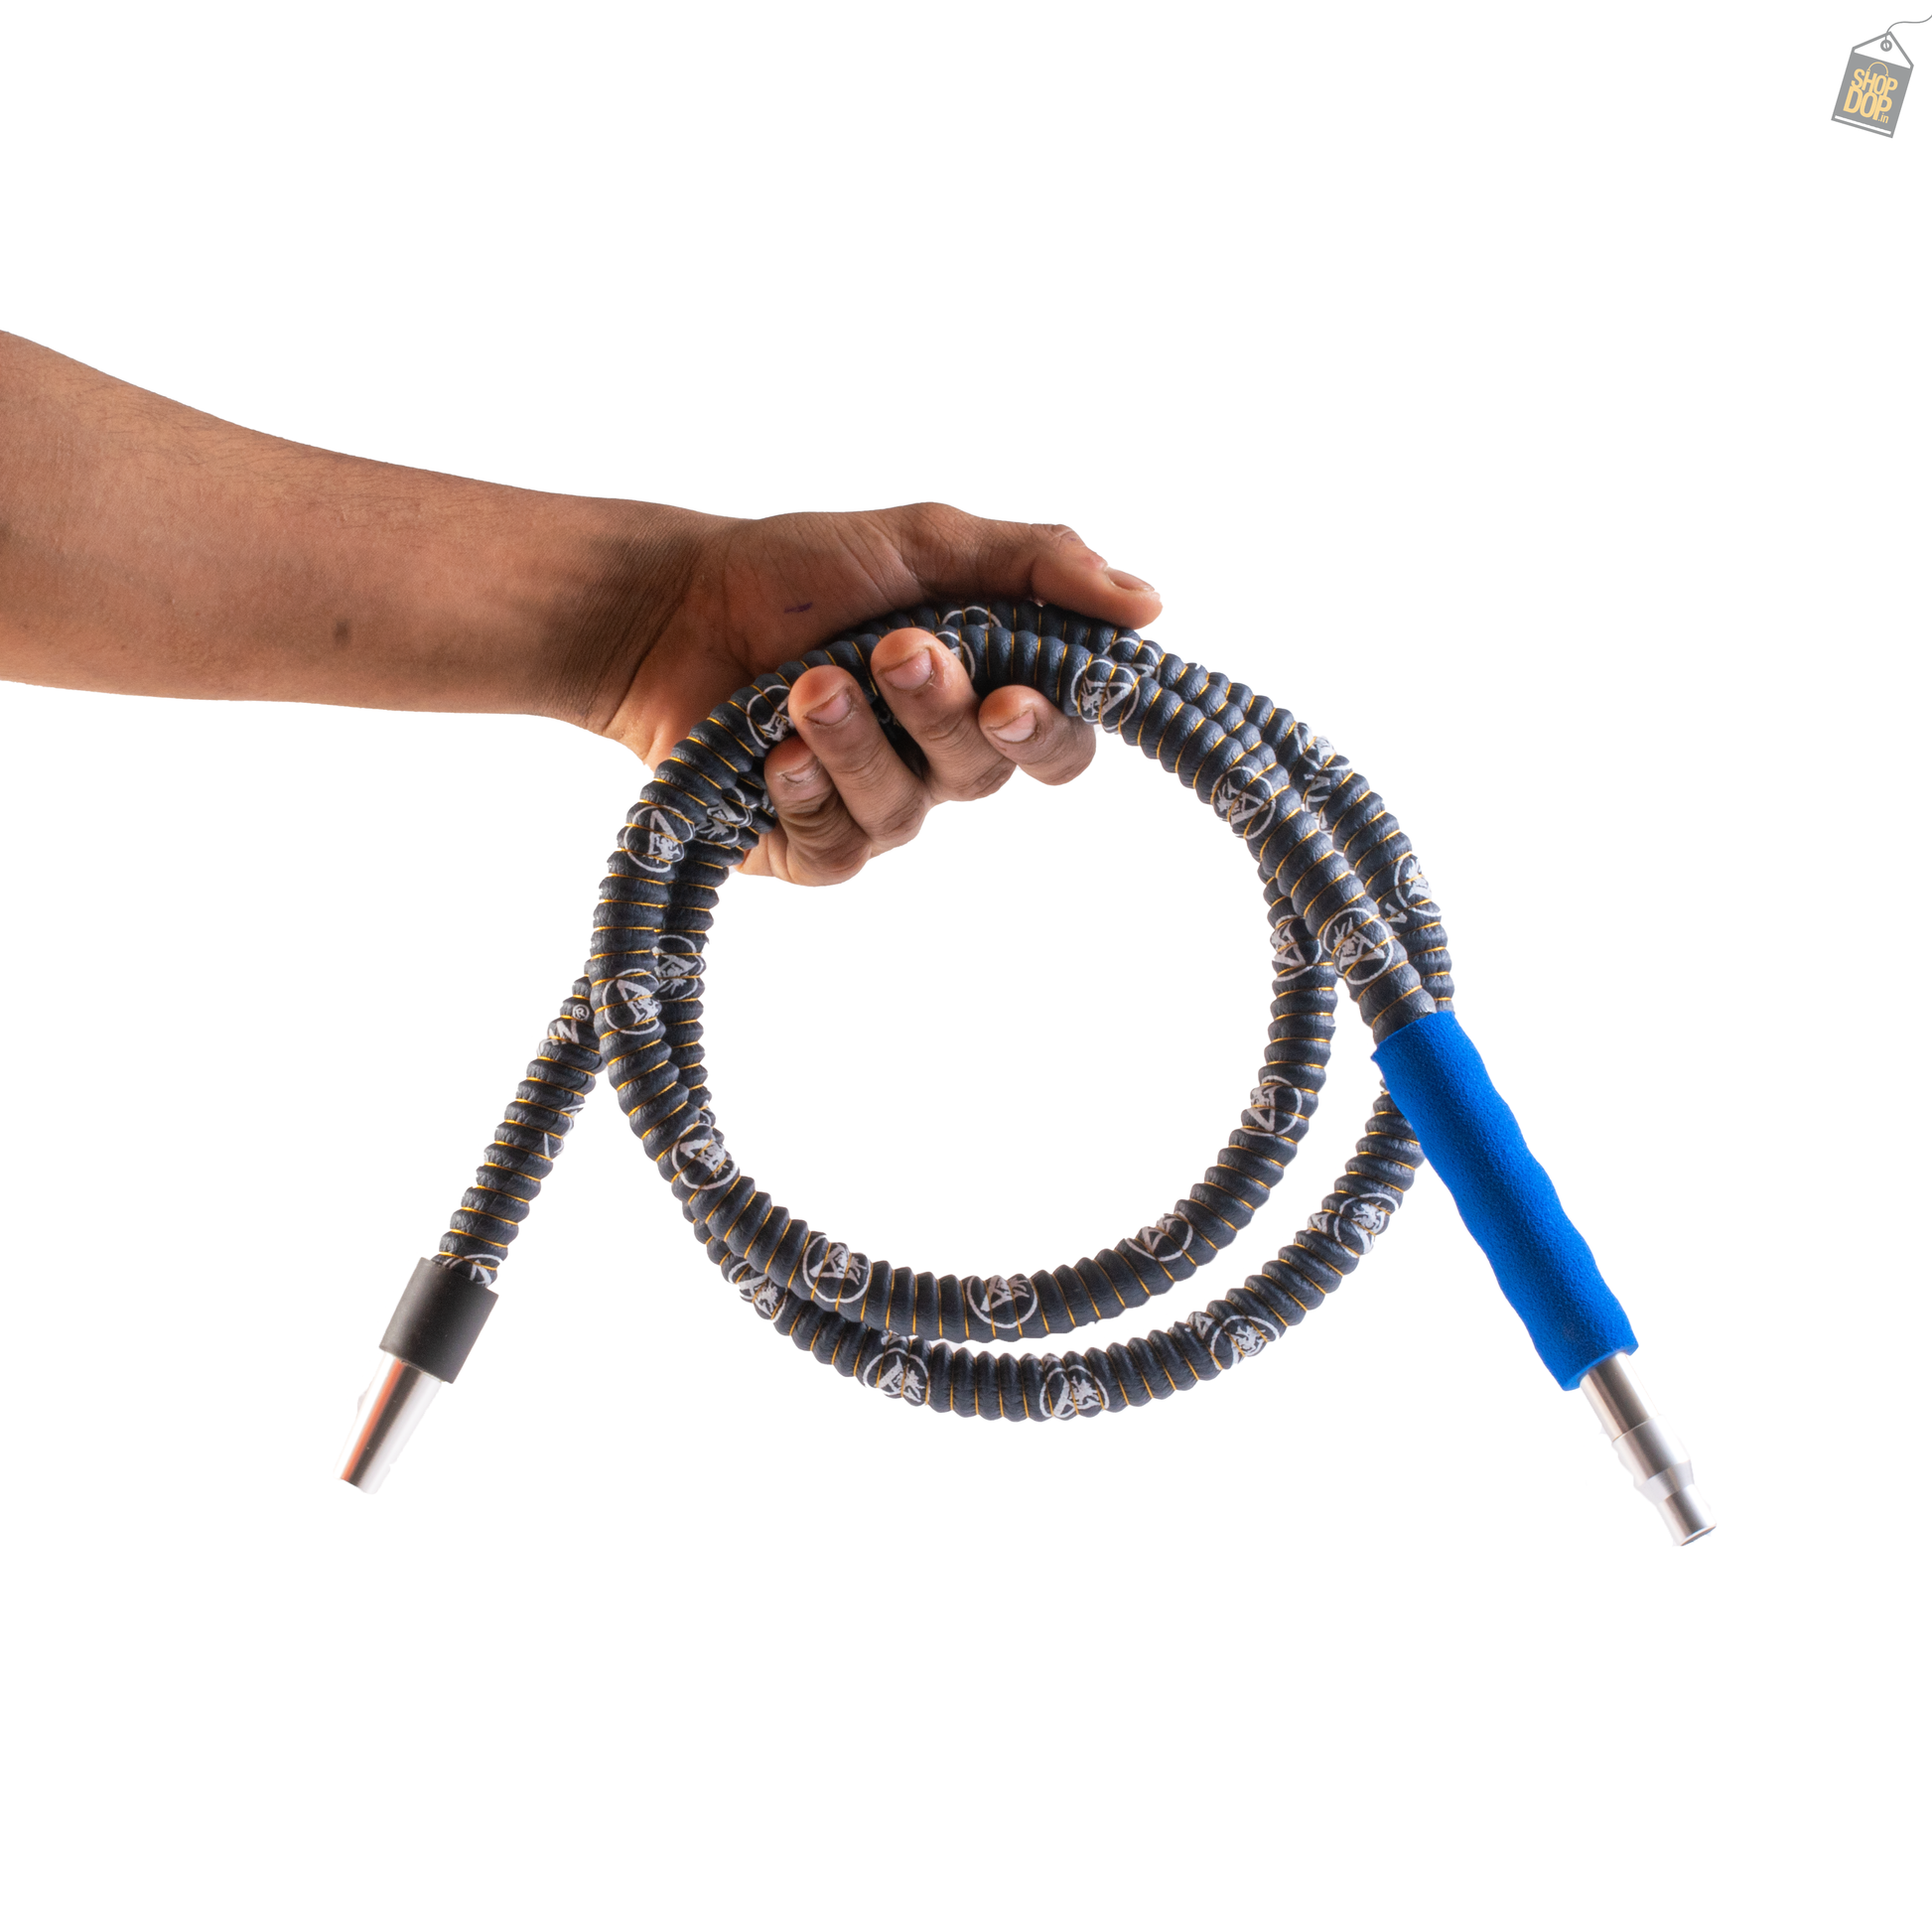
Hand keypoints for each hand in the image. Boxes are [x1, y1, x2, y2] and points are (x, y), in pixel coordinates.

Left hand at [593, 505, 1160, 883]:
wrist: (671, 603)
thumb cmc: (801, 570)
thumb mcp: (926, 540)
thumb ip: (1038, 565)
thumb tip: (1148, 604)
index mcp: (984, 690)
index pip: (1059, 741)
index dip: (1047, 732)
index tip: (1008, 696)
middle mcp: (937, 760)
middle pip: (983, 772)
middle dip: (938, 710)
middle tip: (890, 648)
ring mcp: (872, 806)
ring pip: (903, 810)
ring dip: (857, 740)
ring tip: (804, 682)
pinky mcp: (806, 845)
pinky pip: (837, 847)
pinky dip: (807, 790)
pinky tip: (772, 752)